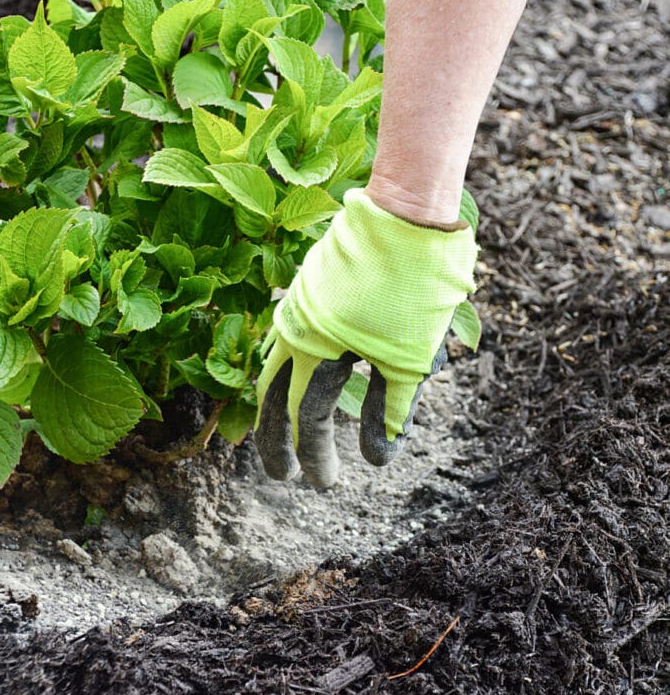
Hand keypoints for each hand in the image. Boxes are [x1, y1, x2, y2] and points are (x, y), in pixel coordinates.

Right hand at [254, 188, 477, 487]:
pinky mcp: (315, 282)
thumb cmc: (415, 286)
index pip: (307, 415)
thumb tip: (378, 457)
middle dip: (280, 438)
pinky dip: (294, 363)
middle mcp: (298, 326)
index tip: (323, 484)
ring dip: (281, 402)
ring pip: (279, 362)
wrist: (409, 210)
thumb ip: (393, 408)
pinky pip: (293, 333)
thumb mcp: (411, 356)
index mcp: (316, 347)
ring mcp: (302, 301)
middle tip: (282, 475)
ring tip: (283, 430)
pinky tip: (304, 373)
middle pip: (278, 394)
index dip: (315, 454)